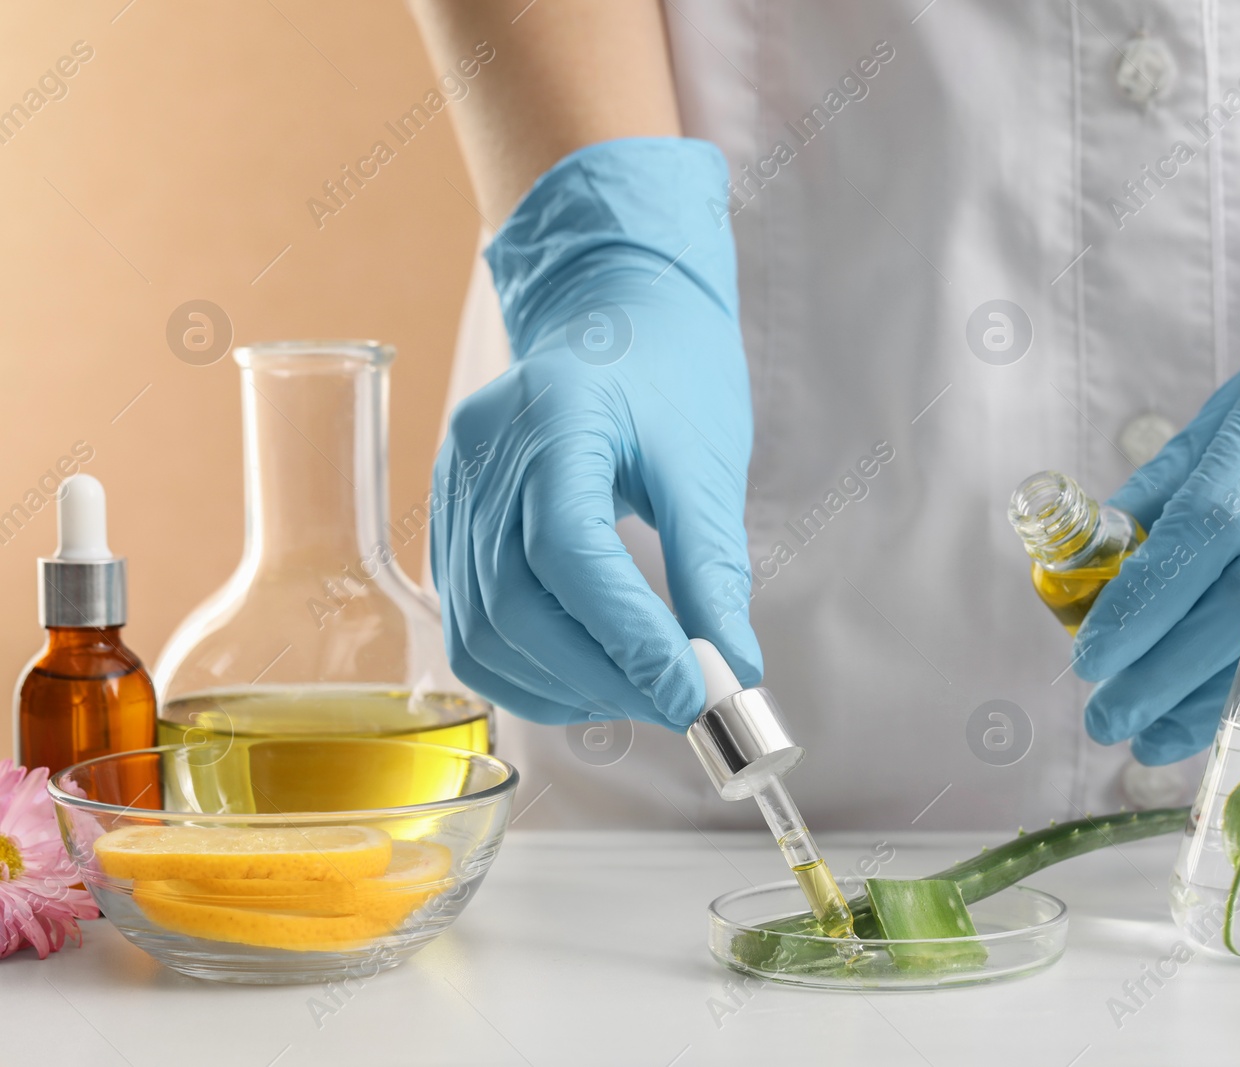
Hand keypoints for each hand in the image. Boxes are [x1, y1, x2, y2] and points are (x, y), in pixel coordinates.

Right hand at [430, 138, 760, 729]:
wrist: (612, 311)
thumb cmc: (667, 372)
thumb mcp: (704, 461)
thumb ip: (711, 568)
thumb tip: (731, 669)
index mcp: (552, 413)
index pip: (568, 549)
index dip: (627, 635)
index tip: (691, 691)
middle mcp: (482, 453)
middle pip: (512, 602)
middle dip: (601, 675)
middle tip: (678, 704)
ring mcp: (452, 491)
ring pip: (481, 630)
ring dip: (565, 688)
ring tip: (642, 693)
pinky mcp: (447, 528)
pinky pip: (471, 626)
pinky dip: (531, 673)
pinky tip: (591, 679)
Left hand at [1071, 125, 1239, 764]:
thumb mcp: (1225, 414)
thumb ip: (1159, 489)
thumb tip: (1092, 560)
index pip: (1192, 541)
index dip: (1137, 608)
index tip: (1090, 658)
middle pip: (1234, 614)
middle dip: (1158, 679)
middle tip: (1106, 717)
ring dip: (1214, 709)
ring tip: (1153, 739)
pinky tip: (1239, 726)